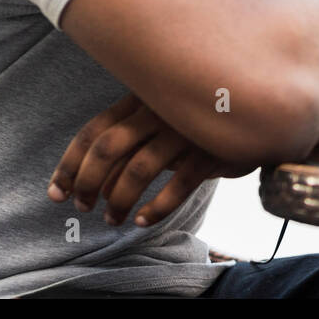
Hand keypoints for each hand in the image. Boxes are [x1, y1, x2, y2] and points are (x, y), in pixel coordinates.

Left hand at [47, 93, 254, 226]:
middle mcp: (159, 109)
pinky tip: (145, 220)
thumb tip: (93, 180)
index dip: (70, 164)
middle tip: (83, 207)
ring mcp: (186, 128)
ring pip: (138, 169)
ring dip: (119, 200)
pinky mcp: (212, 148)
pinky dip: (157, 207)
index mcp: (142, 97)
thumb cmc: (199, 118)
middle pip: (107, 147)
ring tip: (114, 220)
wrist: (260, 108)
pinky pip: (179, 184)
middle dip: (88, 182)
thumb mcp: (161, 118)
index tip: (58, 192)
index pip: (93, 130)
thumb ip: (131, 138)